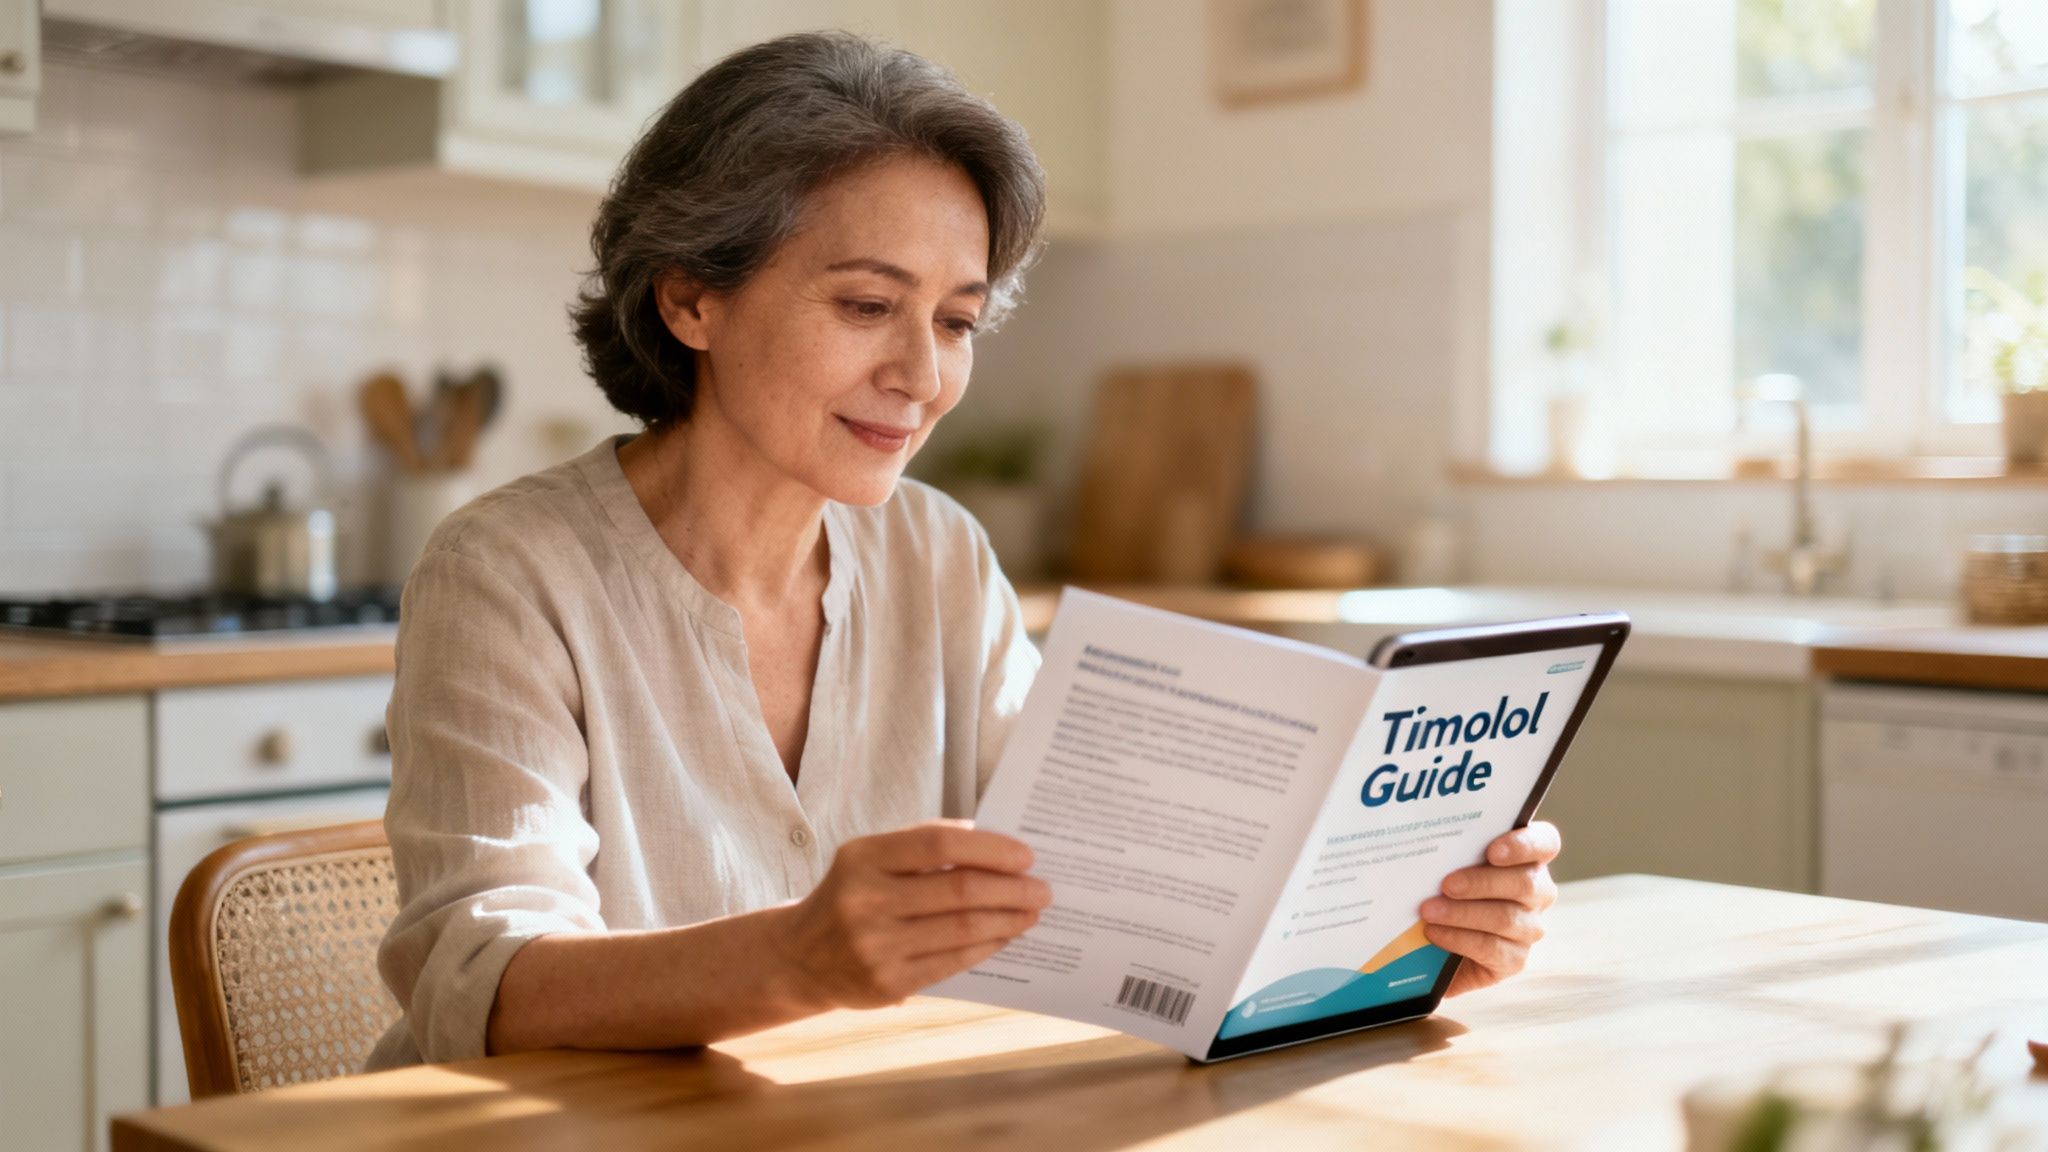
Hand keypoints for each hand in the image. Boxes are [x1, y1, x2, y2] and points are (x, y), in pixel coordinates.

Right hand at [771, 819, 1051, 1010]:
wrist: (800, 957)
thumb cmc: (851, 894)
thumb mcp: (870, 858)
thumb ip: (922, 845)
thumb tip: (994, 845)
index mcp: (863, 857)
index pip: (940, 844)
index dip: (990, 849)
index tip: (1026, 856)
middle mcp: (865, 900)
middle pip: (959, 890)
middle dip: (1011, 889)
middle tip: (1042, 889)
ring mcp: (875, 946)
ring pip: (962, 929)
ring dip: (1008, 920)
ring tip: (1031, 913)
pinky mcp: (887, 984)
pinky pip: (953, 963)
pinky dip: (986, 946)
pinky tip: (1004, 936)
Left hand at [1420, 821, 1560, 997]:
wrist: (1436, 944)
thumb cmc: (1444, 889)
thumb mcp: (1451, 864)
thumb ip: (1453, 850)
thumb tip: (1428, 840)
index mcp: (1527, 858)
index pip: (1545, 843)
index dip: (1524, 845)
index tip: (1493, 851)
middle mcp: (1537, 892)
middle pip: (1525, 883)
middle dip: (1482, 883)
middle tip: (1446, 885)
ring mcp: (1530, 927)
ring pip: (1505, 918)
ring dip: (1462, 913)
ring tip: (1429, 910)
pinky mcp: (1515, 959)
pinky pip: (1491, 948)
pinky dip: (1458, 939)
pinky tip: (1434, 933)